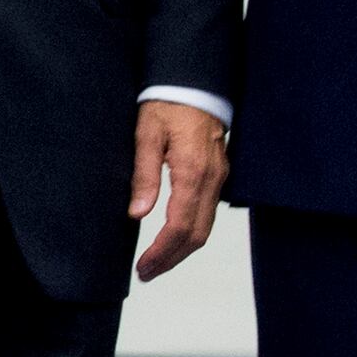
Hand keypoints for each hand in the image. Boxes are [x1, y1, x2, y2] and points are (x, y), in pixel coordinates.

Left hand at [130, 100, 228, 281]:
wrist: (195, 83)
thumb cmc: (168, 104)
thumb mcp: (146, 134)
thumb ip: (143, 174)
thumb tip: (137, 214)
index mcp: (192, 171)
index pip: (180, 225)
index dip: (162, 251)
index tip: (144, 266)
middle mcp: (212, 179)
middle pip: (197, 235)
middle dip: (172, 259)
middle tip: (146, 272)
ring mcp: (219, 178)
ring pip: (206, 227)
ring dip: (182, 250)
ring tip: (156, 262)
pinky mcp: (219, 175)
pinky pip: (209, 213)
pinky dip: (192, 233)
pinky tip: (173, 238)